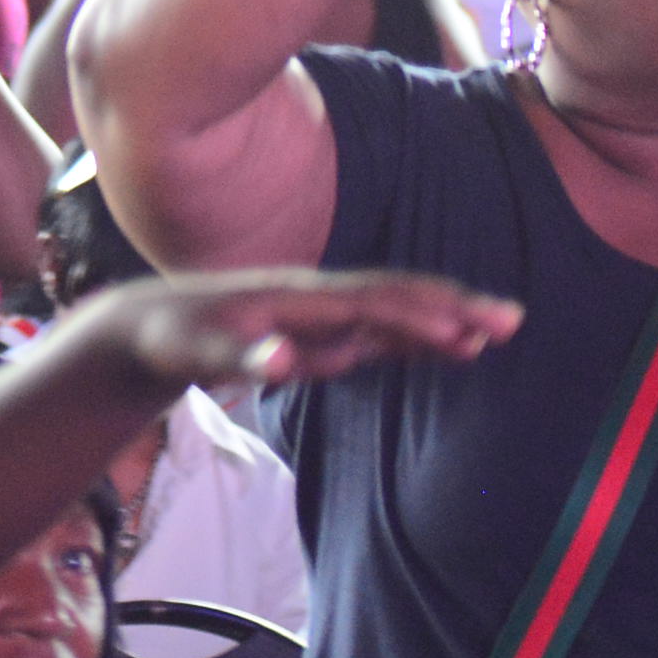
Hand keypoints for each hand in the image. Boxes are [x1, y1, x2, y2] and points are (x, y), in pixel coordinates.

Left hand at [77, 266, 520, 396]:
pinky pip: (376, 332)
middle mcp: (314, 297)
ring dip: (441, 322)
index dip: (418, 311)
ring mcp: (317, 313)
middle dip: (450, 305)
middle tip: (510, 319)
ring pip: (392, 314)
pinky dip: (414, 337)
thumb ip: (239, 357)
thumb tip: (282, 361)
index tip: (466, 324)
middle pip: (394, 297)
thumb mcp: (192, 352)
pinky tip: (449, 347)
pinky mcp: (314, 331)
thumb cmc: (169, 339)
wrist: (147, 324)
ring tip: (495, 334)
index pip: (370, 300)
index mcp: (294, 296)